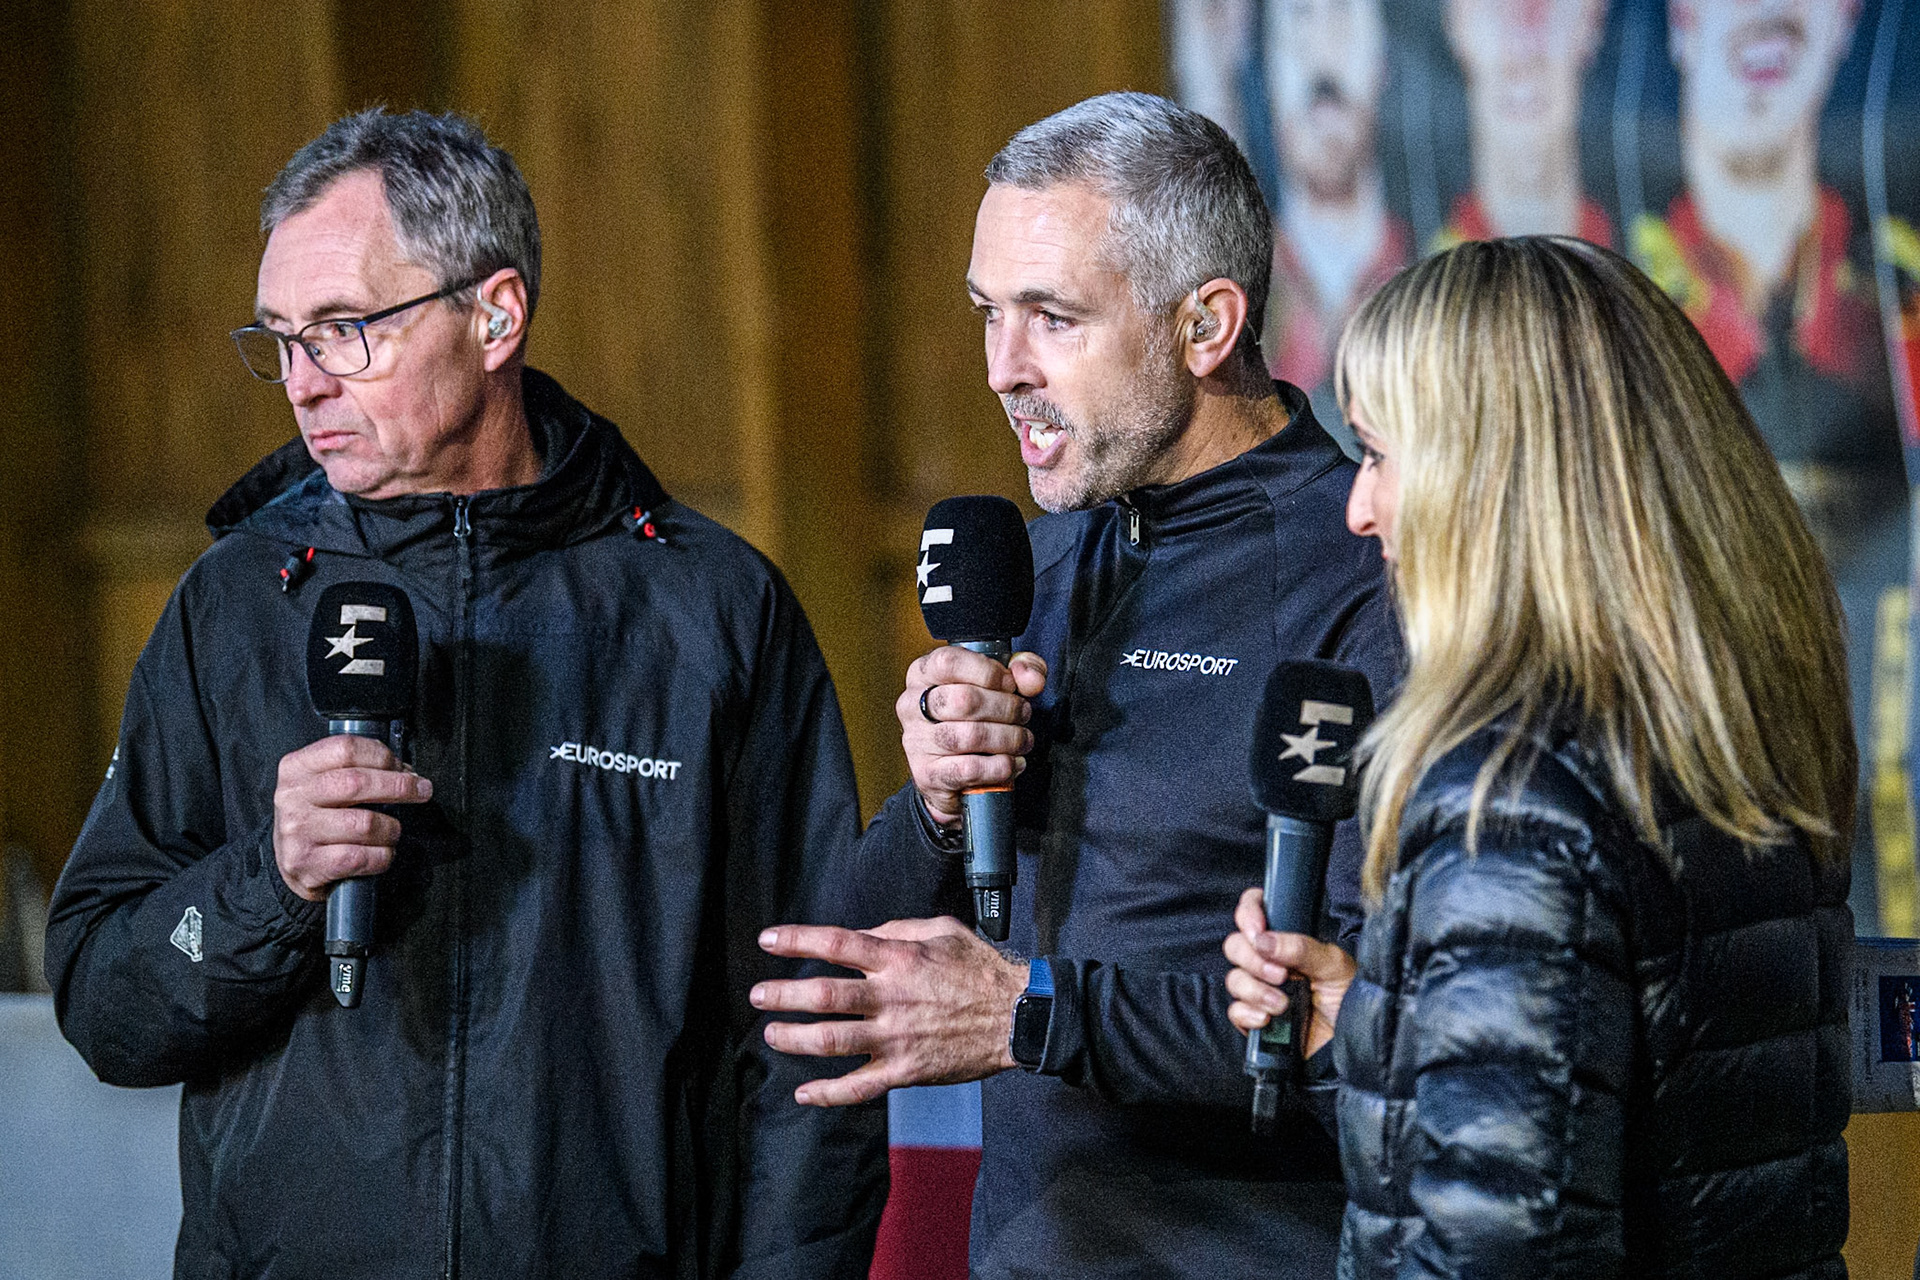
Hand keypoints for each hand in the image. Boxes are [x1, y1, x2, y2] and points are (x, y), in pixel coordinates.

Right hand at [272, 735, 432, 901]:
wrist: (292, 863)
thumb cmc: (318, 817)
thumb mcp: (324, 783)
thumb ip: (358, 769)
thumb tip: (405, 772)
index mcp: (297, 768)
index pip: (345, 748)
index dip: (383, 756)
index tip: (403, 767)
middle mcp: (292, 797)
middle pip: (357, 782)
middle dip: (399, 787)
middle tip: (422, 791)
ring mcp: (297, 832)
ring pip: (364, 824)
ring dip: (391, 829)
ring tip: (393, 831)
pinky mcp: (307, 864)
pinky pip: (360, 857)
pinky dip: (382, 856)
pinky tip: (381, 853)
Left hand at [751, 916, 1028, 1105]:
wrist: (1016, 1016)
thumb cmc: (981, 970)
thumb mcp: (941, 930)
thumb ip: (896, 931)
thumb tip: (861, 936)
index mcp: (899, 959)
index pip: (836, 944)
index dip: (796, 941)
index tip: (768, 940)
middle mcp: (891, 998)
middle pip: (824, 996)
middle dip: (783, 995)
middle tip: (758, 996)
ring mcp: (896, 1038)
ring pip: (832, 1042)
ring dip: (794, 1039)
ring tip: (772, 1035)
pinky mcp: (906, 1071)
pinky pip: (859, 1088)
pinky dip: (828, 1094)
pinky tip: (805, 1093)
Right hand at [897, 645, 1047, 825]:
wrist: (953, 775)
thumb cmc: (974, 720)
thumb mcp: (999, 683)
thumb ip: (1022, 669)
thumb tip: (1031, 679)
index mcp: (923, 674)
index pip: (949, 662)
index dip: (988, 672)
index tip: (1010, 685)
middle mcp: (912, 705)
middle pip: (964, 700)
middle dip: (1006, 708)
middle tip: (1022, 714)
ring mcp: (916, 741)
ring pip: (970, 735)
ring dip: (1009, 738)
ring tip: (1022, 739)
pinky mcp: (928, 774)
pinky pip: (971, 769)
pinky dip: (1000, 766)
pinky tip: (1011, 762)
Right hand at [1222, 887, 1355, 1058]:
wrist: (1353, 1046)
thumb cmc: (1351, 1002)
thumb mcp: (1335, 966)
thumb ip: (1301, 947)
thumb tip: (1264, 940)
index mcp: (1289, 941)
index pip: (1256, 910)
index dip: (1249, 913)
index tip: (1257, 930)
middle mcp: (1271, 962)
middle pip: (1236, 945)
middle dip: (1253, 959)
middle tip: (1281, 975)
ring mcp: (1262, 990)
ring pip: (1234, 979)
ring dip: (1255, 990)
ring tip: (1283, 1003)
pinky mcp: (1256, 1019)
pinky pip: (1235, 1010)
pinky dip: (1249, 1013)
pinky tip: (1269, 1019)